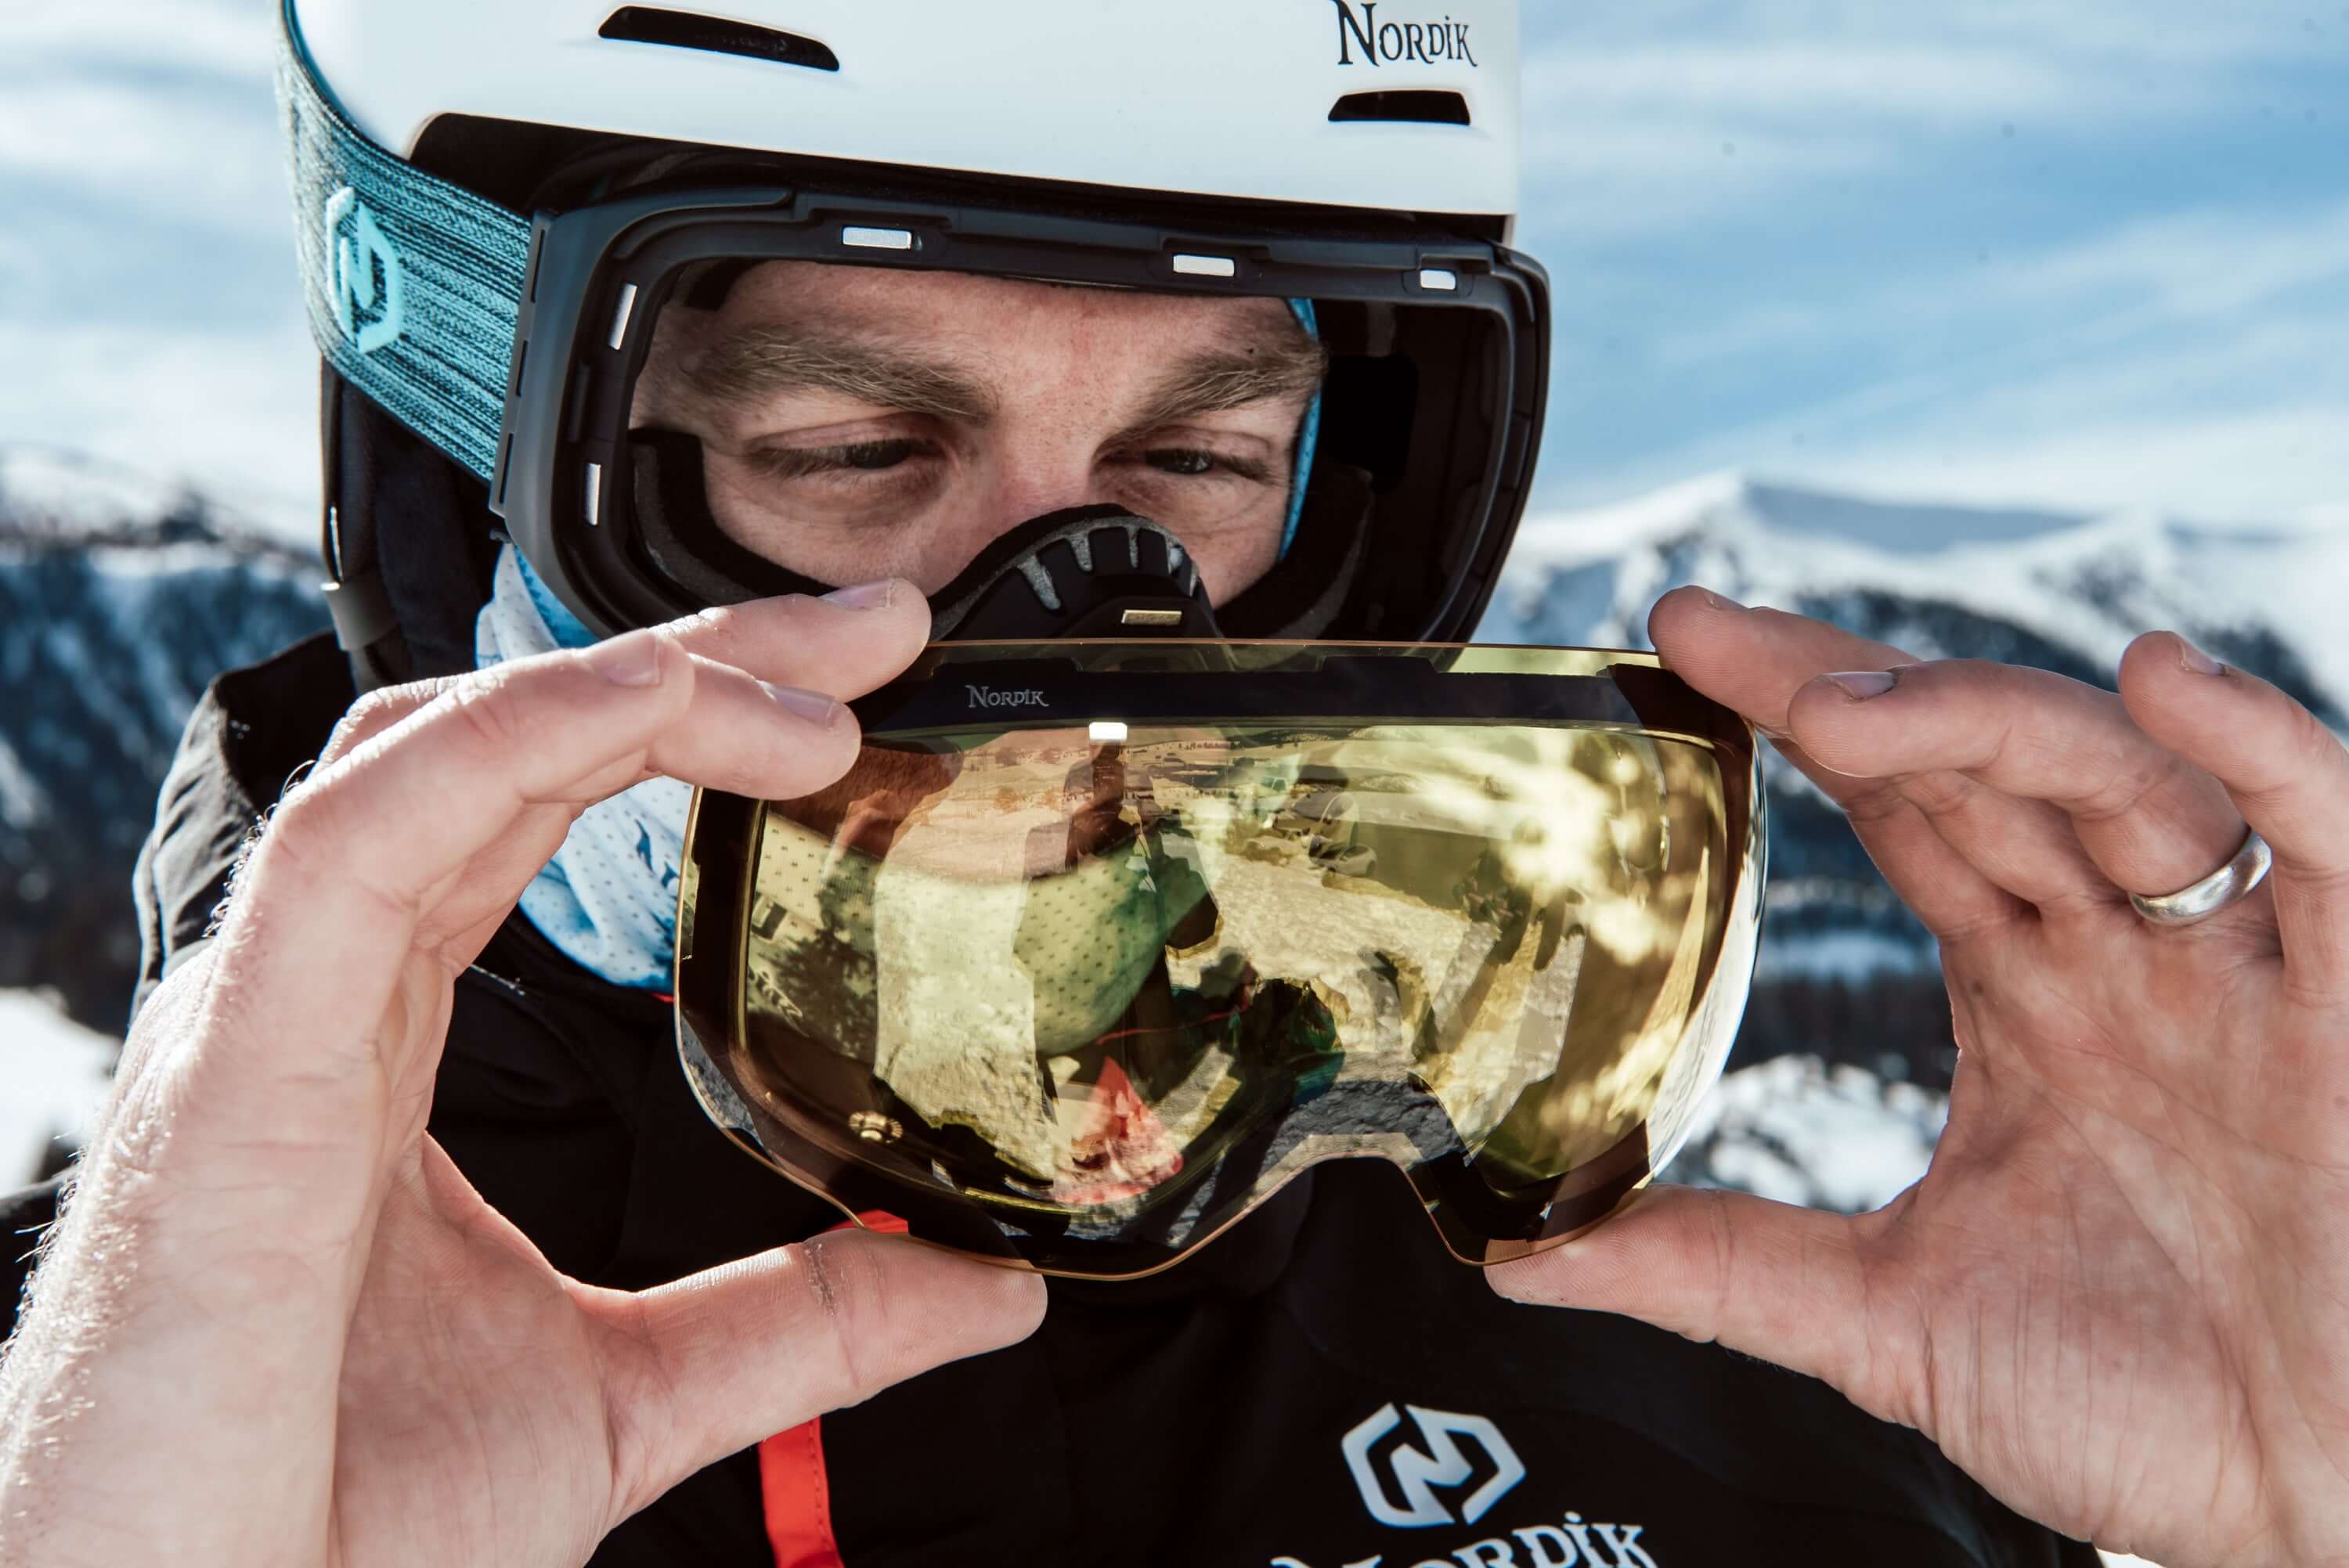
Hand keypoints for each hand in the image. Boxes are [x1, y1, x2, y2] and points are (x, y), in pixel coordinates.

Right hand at [0, 584, 1044, 1566]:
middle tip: (874, 625)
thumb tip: (984, 1287)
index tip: (859, 701)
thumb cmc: (336, 1536)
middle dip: (691, 656)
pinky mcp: (237, 1064)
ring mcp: (269, 1020)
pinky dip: (512, 742)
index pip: (537, 813)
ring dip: (631, 676)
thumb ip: (802, 1320)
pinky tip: (659, 704)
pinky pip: (361, 836)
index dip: (683, 725)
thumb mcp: (628, 1392)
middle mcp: (322, 1002)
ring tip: (820, 684)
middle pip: (504, 743)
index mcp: (385, 1046)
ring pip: (436, 748)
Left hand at [1491, 590, 2348, 1567]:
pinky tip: (2163, 680)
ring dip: (1988, 721)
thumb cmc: (2159, 1406)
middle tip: (1714, 637)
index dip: (1798, 722)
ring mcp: (2244, 967)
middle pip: (1983, 764)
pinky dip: (2264, 751)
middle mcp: (2130, 953)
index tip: (1676, 652)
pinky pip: (2329, 840)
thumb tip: (1528, 1255)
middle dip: (1849, 688)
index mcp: (2035, 996)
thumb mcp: (1900, 1325)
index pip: (1902, 813)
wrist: (2326, 1506)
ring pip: (2120, 780)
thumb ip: (1725, 1270)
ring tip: (1850, 706)